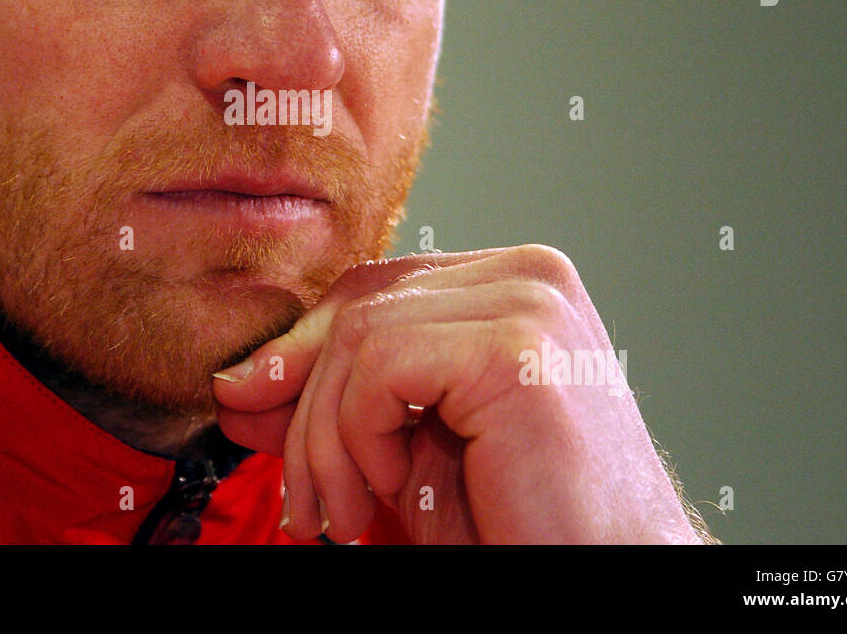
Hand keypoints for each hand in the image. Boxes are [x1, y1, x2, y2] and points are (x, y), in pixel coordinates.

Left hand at [212, 245, 703, 543]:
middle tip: (306, 498)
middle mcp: (527, 274)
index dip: (302, 350)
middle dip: (305, 405)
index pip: (372, 288)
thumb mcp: (401, 446)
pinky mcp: (517, 346)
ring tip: (353, 510)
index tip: (251, 403)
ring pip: (360, 337)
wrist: (607, 572)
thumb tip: (238, 382)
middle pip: (359, 306)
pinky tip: (401, 487)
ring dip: (331, 440)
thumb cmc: (521, 516)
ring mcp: (529, 301)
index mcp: (511, 283)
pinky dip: (365, 436)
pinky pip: (381, 366)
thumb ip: (329, 403)